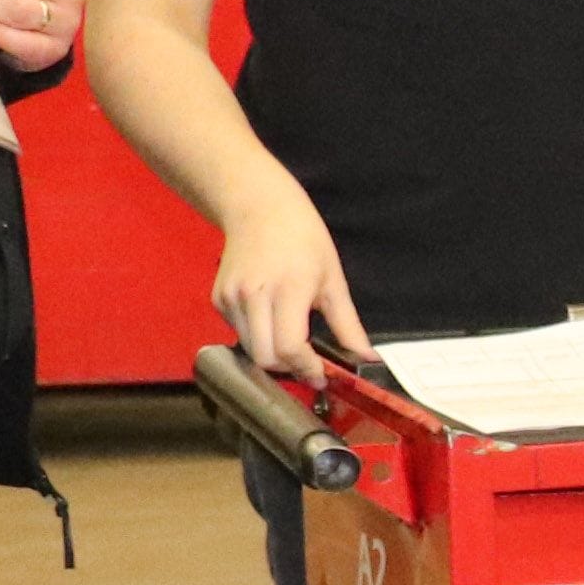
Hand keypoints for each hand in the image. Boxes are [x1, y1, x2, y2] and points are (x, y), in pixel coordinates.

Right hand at [210, 209, 370, 381]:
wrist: (260, 208)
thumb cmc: (304, 240)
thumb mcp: (334, 280)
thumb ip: (347, 325)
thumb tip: (366, 358)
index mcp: (288, 289)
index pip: (289, 348)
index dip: (305, 368)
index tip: (321, 376)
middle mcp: (252, 296)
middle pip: (265, 357)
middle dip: (288, 368)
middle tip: (307, 363)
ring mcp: (230, 298)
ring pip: (249, 349)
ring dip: (271, 354)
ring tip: (290, 338)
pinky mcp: (217, 299)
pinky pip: (237, 333)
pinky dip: (256, 337)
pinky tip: (269, 319)